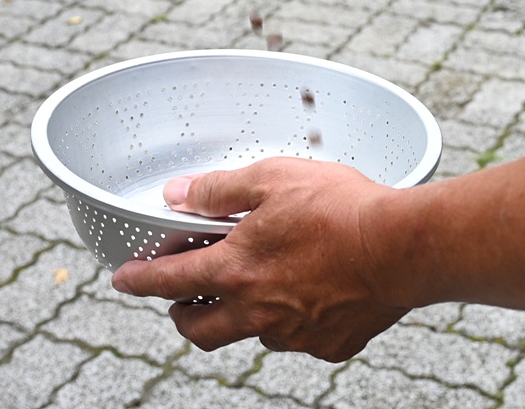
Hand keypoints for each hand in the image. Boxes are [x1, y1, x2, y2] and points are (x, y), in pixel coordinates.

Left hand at [110, 158, 408, 359]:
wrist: (400, 246)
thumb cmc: (340, 208)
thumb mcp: (272, 179)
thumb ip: (219, 190)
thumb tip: (178, 194)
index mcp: (236, 271)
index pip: (169, 281)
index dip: (139, 279)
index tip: (123, 278)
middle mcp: (257, 312)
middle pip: (198, 330)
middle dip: (181, 315)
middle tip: (182, 298)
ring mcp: (292, 335)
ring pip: (249, 333)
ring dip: (239, 314)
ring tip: (254, 285)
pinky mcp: (327, 344)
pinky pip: (296, 337)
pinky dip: (290, 317)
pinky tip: (307, 290)